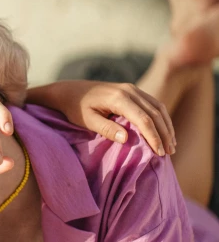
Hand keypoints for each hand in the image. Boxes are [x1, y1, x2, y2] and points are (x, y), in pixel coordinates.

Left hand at [30, 80, 174, 155]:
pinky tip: (164, 131)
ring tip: (171, 145)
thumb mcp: (86, 120)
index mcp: (118, 98)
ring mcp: (132, 89)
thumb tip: (127, 139)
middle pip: (155, 113)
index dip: (154, 137)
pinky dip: (161, 118)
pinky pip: (153, 104)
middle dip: (164, 134)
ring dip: (166, 126)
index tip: (160, 153)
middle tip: (170, 153)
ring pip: (158, 107)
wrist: (69, 91)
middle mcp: (129, 90)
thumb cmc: (75, 108)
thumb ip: (106, 129)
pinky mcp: (132, 91)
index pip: (143, 119)